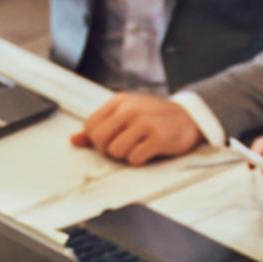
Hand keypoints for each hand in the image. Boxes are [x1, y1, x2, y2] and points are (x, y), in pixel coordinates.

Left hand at [76, 92, 204, 164]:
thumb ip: (100, 126)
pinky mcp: (158, 138)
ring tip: (138, 147)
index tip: (110, 140)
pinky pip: (135, 158)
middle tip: (122, 147)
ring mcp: (145, 123)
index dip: (96, 139)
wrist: (188, 117)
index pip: (90, 126)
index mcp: (119, 101)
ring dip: (125, 155)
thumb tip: (74, 140)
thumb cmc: (154, 117)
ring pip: (116, 151)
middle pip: (100, 139)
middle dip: (107, 149)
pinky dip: (140, 160)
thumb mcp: (126, 114)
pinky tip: (148, 151)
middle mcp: (130, 110)